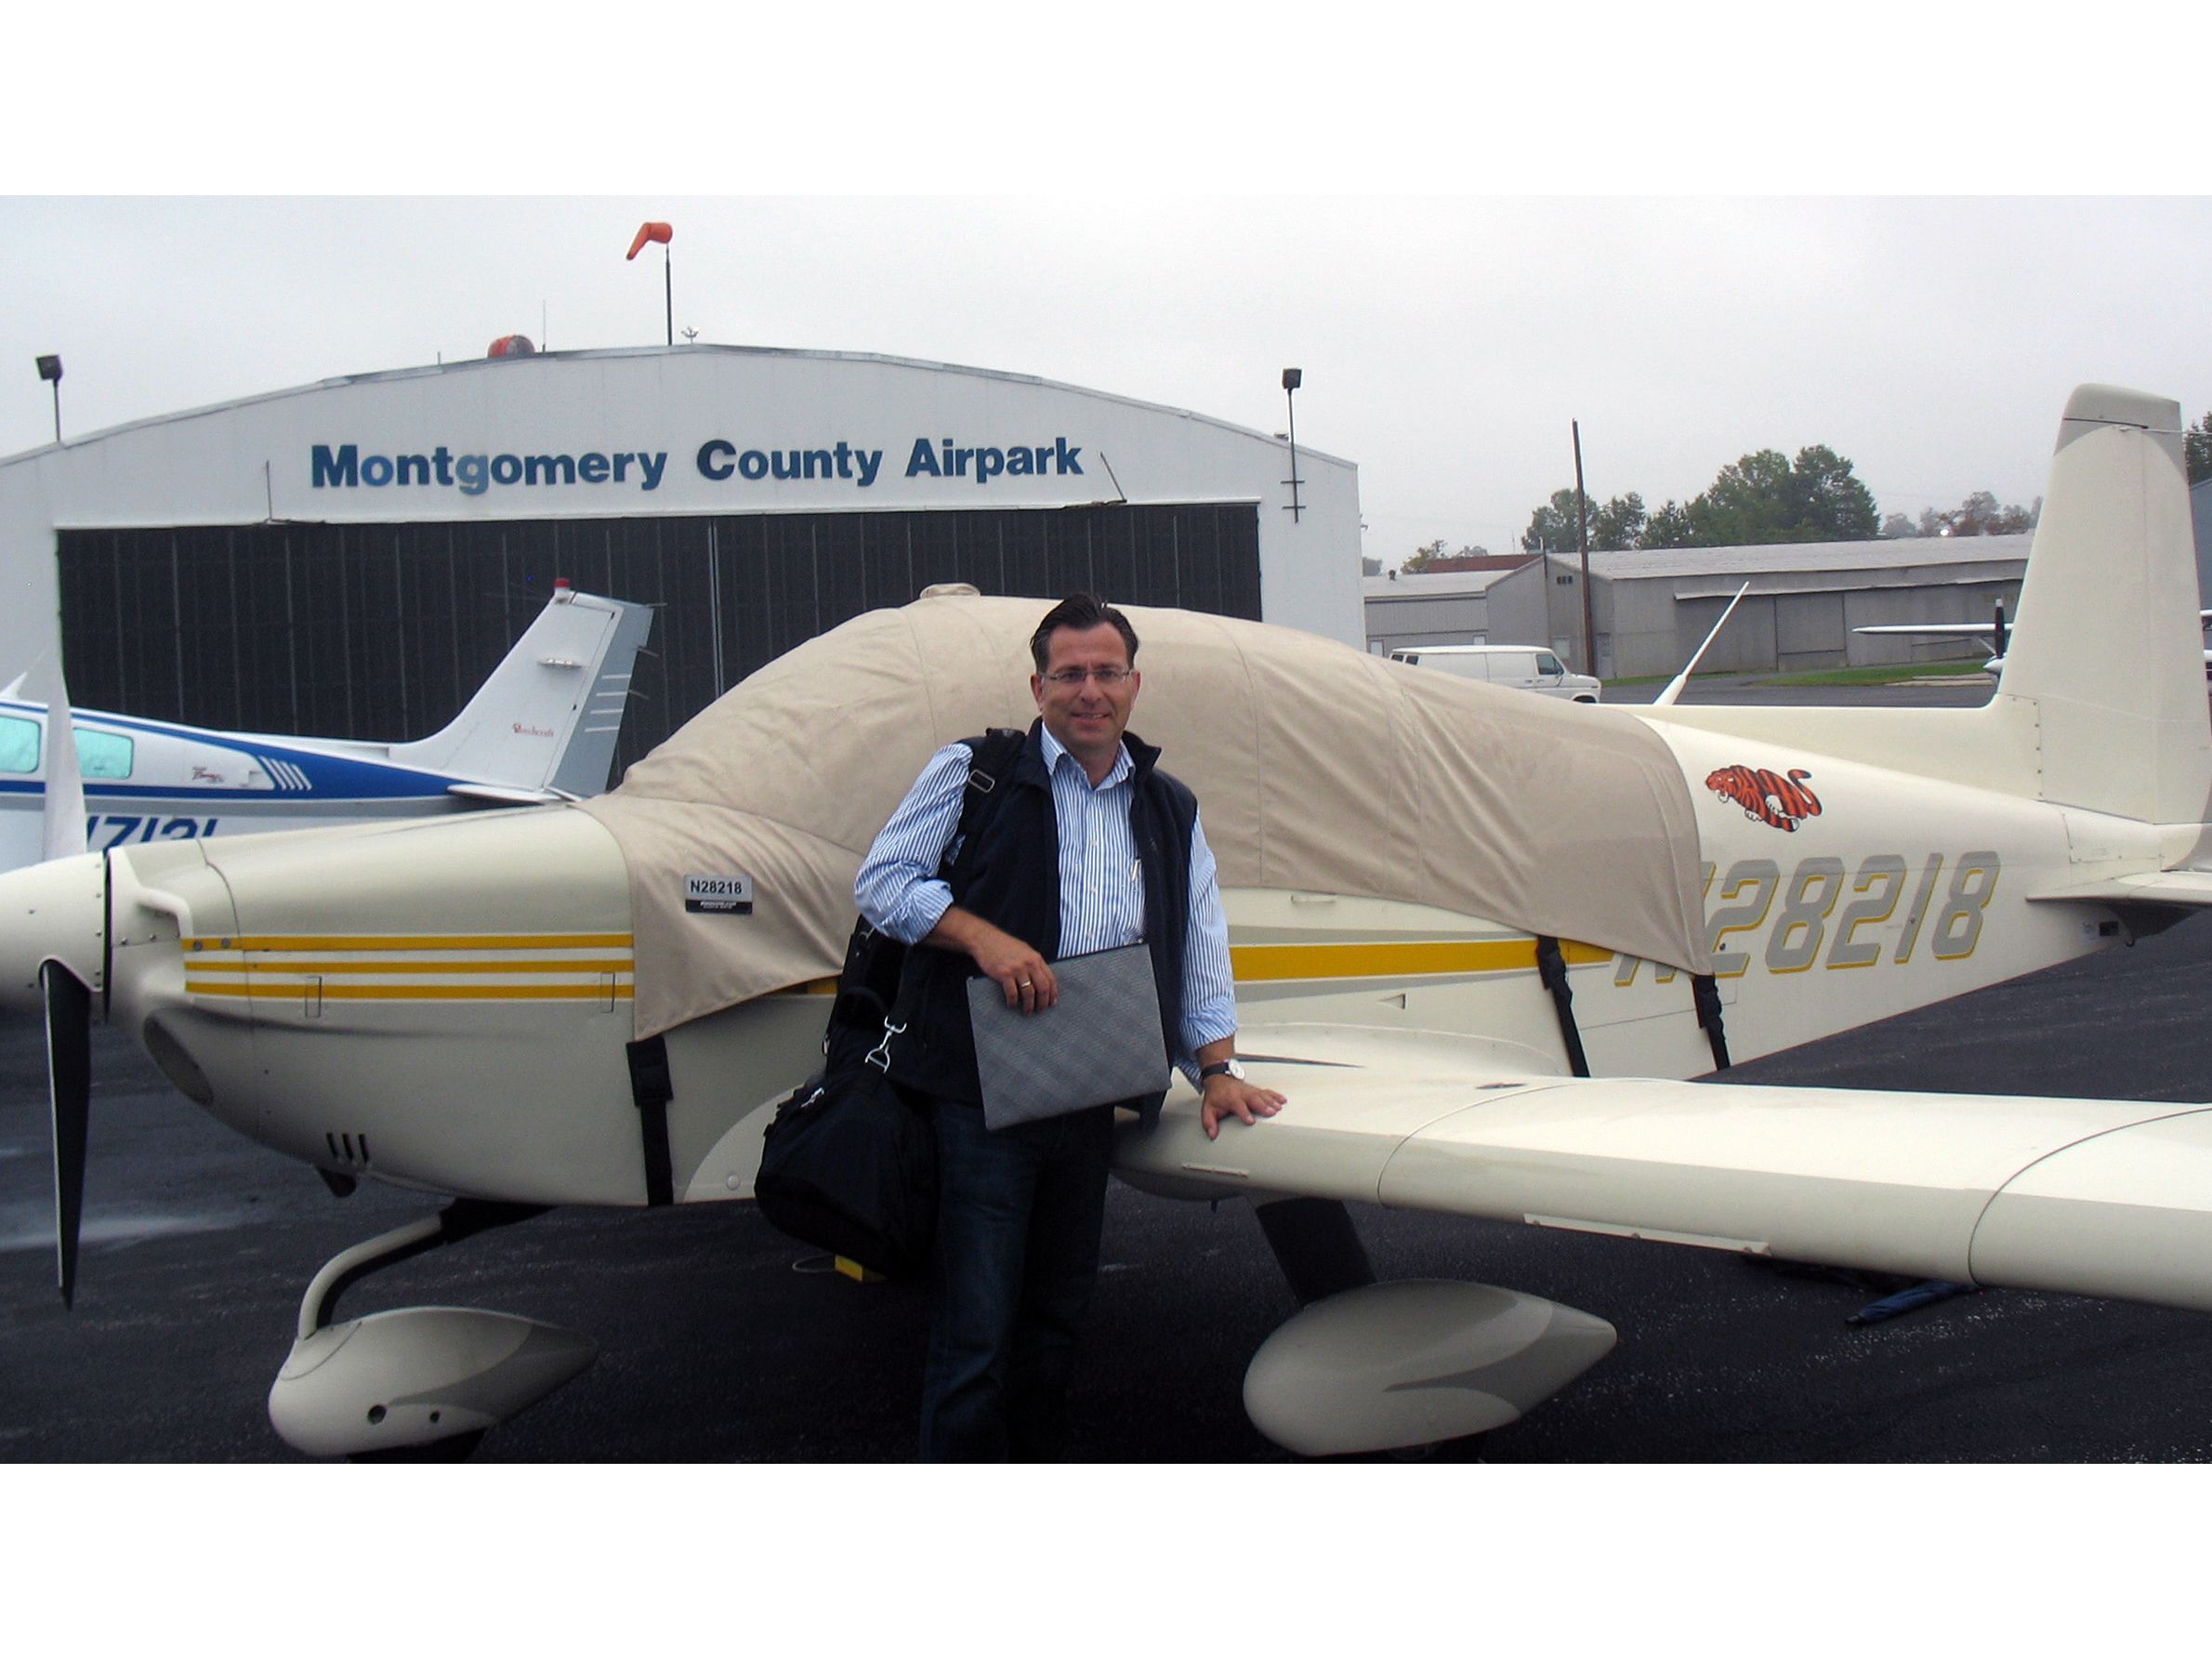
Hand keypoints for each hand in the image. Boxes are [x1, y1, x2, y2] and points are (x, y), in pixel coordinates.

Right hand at [921, 907, 1056, 1013]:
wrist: (985, 939)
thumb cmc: (1004, 945)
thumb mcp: (1024, 950)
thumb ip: (1034, 963)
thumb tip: (1042, 980)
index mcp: (1036, 958)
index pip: (1050, 979)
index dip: (1053, 993)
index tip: (1052, 1003)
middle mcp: (1029, 963)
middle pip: (1042, 988)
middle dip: (1043, 1002)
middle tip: (1040, 1010)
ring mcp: (1017, 969)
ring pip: (1029, 993)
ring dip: (1029, 1006)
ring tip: (1027, 1011)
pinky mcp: (1004, 974)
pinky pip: (1012, 993)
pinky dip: (1013, 1002)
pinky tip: (1011, 1005)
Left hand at [1200, 1074, 1285, 1140]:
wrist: (1219, 1079)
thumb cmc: (1216, 1096)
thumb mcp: (1208, 1109)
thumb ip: (1209, 1122)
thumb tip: (1212, 1134)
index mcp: (1230, 1098)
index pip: (1238, 1106)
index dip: (1244, 1113)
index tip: (1250, 1121)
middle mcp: (1242, 1093)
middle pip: (1254, 1099)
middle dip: (1263, 1106)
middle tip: (1271, 1112)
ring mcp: (1250, 1091)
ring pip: (1262, 1095)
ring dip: (1271, 1101)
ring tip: (1279, 1108)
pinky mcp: (1256, 1090)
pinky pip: (1267, 1091)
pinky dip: (1275, 1095)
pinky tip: (1283, 1100)